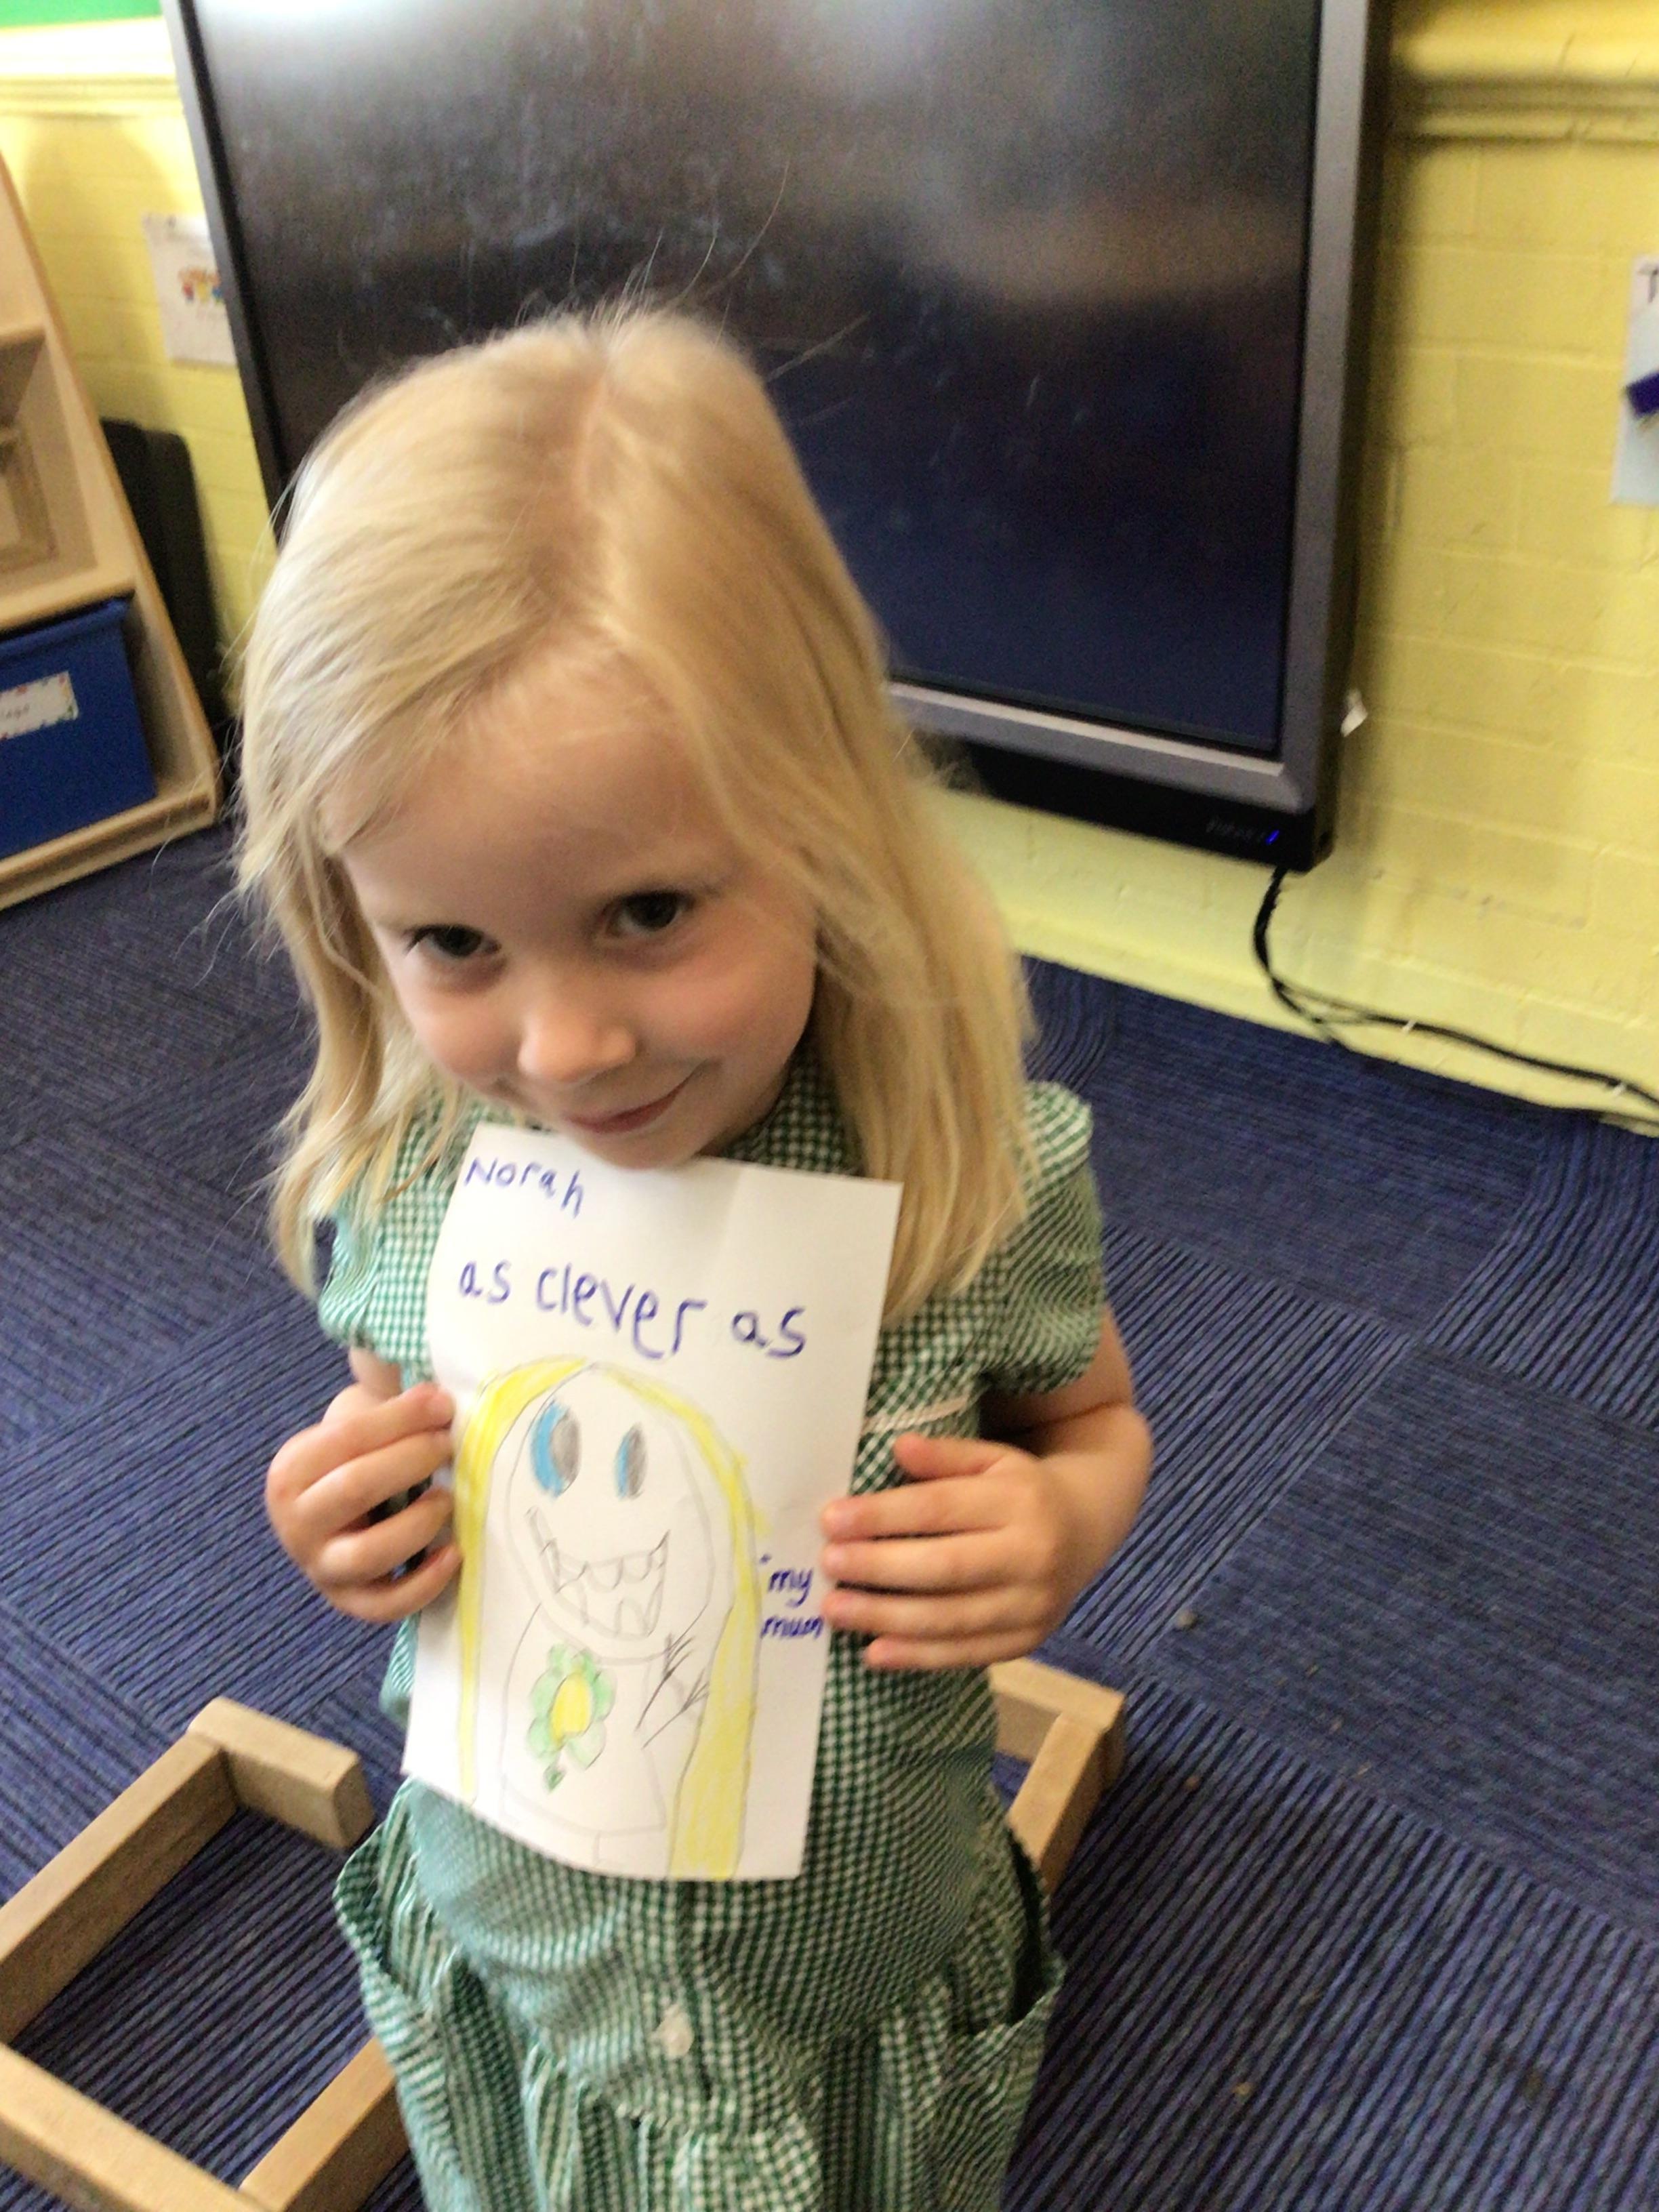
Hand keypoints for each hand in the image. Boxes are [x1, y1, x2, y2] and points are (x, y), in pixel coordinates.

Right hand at [265, 1381, 458, 1621]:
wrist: (340, 1508)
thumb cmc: (360, 1457)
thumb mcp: (358, 1426)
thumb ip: (394, 1413)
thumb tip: (440, 1402)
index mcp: (291, 1470)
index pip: (346, 1438)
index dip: (401, 1418)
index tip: (442, 1405)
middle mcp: (296, 1522)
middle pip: (355, 1488)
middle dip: (411, 1460)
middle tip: (448, 1444)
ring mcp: (320, 1567)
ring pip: (369, 1553)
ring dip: (418, 1523)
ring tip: (448, 1498)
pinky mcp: (349, 1602)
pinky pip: (385, 1606)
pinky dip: (424, 1584)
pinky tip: (454, 1554)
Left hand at [818, 1433, 1096, 1670]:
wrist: (1085, 1529)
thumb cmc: (1022, 1489)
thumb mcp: (993, 1458)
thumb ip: (946, 1455)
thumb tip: (899, 1447)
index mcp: (1020, 1500)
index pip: (940, 1508)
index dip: (883, 1515)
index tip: (831, 1519)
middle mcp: (1033, 1555)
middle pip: (945, 1567)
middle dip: (879, 1568)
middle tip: (828, 1564)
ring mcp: (1033, 1605)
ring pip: (951, 1618)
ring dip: (886, 1617)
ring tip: (836, 1608)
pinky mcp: (1027, 1641)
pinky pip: (966, 1654)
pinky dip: (917, 1657)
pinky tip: (874, 1651)